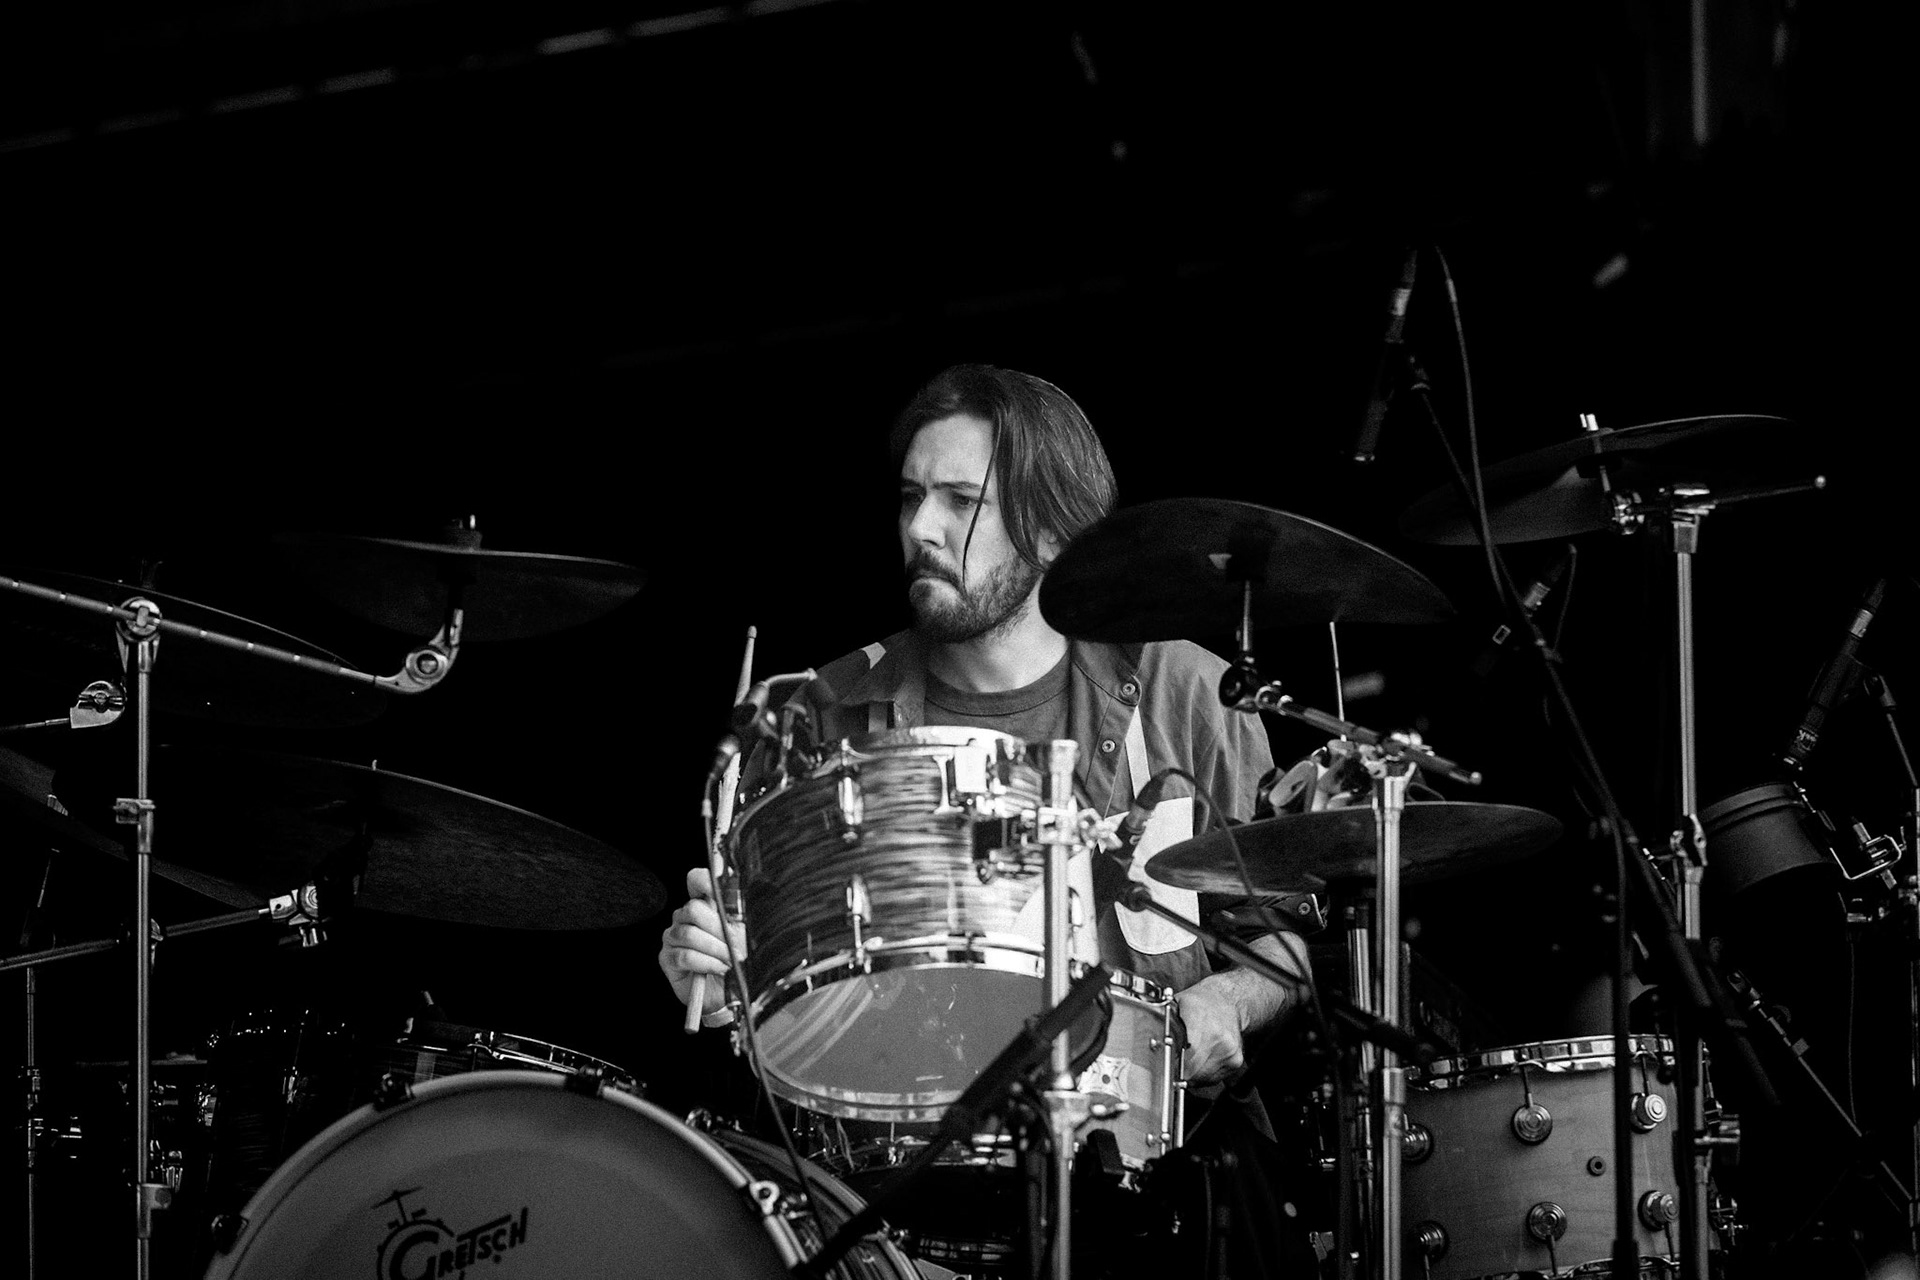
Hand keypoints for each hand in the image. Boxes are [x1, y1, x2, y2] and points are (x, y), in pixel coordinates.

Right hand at [656, 868, 745, 1015]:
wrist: (728, 993)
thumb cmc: (736, 960)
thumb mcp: (743, 933)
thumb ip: (735, 907)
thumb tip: (727, 871)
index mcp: (705, 905)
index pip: (696, 880)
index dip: (704, 881)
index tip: (716, 890)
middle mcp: (684, 917)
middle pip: (693, 909)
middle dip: (718, 929)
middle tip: (735, 946)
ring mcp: (673, 936)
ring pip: (689, 933)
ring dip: (715, 949)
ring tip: (729, 961)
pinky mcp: (667, 958)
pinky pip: (684, 955)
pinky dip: (705, 963)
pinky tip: (718, 968)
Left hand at [1173, 932, 1307, 1086]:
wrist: (1228, 1000)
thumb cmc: (1199, 1003)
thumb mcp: (1175, 1006)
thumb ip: (1163, 1026)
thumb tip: (1149, 1045)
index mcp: (1201, 1023)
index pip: (1184, 1059)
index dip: (1170, 1065)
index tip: (1164, 1063)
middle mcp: (1219, 1040)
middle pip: (1192, 1073)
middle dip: (1178, 1071)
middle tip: (1172, 1059)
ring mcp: (1229, 1053)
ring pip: (1201, 1079)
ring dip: (1191, 1073)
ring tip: (1188, 1055)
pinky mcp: (1235, 1062)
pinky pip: (1212, 1078)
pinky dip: (1203, 1073)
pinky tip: (1200, 1057)